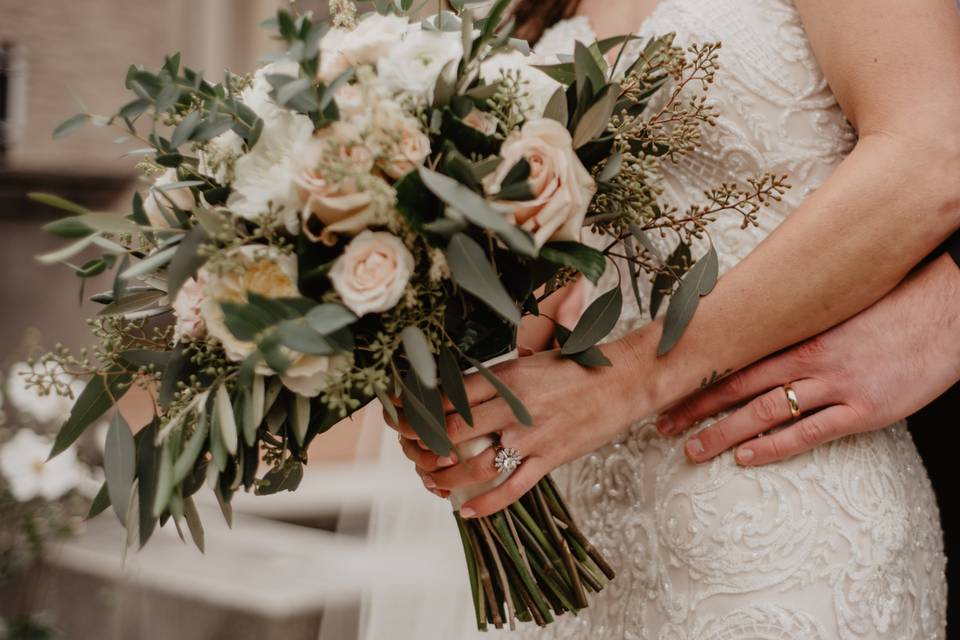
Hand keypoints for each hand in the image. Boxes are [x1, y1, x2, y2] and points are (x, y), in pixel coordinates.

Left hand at [385, 341, 644, 517]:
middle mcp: (514, 406)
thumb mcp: (529, 361)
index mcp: (506, 376)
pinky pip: (512, 488)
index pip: (448, 396)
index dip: (420, 411)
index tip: (403, 420)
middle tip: (413, 453)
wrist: (624, 379)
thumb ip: (496, 379)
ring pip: (477, 466)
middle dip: (424, 447)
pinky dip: (486, 505)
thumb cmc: (577, 367)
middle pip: (453, 432)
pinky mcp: (552, 458)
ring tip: (432, 483)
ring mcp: (533, 436)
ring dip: (447, 479)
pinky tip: (466, 511)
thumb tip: (457, 394)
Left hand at [658, 254, 959, 465]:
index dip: (699, 376)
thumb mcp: (836, 310)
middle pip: (738, 386)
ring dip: (723, 433)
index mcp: (799, 332)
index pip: (735, 358)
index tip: (668, 388)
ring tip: (693, 450)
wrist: (946, 310)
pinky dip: (773, 448)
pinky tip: (746, 458)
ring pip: (764, 412)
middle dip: (696, 408)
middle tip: (661, 426)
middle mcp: (809, 358)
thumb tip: (761, 336)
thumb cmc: (890, 306)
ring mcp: (836, 385)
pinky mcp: (864, 409)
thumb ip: (799, 327)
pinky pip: (809, 433)